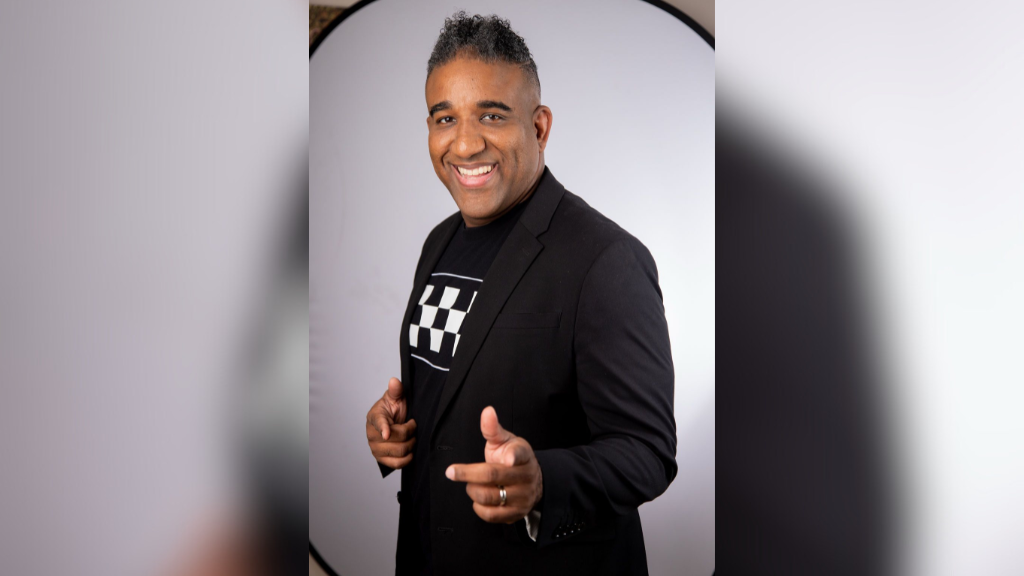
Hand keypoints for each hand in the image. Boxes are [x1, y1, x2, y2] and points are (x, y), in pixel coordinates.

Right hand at [365, 377, 415, 468]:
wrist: (394, 422)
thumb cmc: (393, 410)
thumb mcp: (396, 398)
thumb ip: (395, 390)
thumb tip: (394, 381)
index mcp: (374, 417)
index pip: (378, 423)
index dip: (383, 428)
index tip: (386, 433)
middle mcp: (372, 434)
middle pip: (395, 438)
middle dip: (410, 433)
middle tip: (413, 426)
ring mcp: (375, 448)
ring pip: (398, 451)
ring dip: (410, 445)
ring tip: (412, 437)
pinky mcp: (381, 459)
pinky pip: (395, 464)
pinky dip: (406, 459)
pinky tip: (410, 451)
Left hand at [445, 406, 542, 523]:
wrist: (533, 482)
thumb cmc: (513, 457)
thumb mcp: (505, 441)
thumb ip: (493, 429)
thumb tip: (487, 411)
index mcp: (523, 455)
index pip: (520, 453)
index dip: (514, 456)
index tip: (508, 459)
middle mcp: (525, 476)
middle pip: (493, 476)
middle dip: (467, 474)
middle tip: (451, 472)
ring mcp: (522, 497)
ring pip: (489, 497)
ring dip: (472, 490)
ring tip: (470, 484)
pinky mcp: (516, 514)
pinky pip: (491, 515)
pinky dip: (478, 507)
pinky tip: (478, 498)